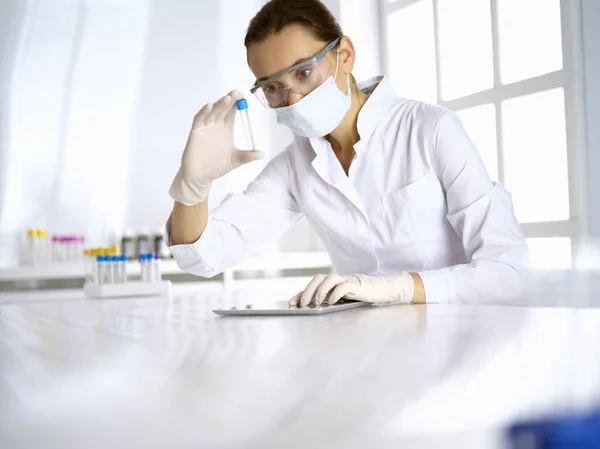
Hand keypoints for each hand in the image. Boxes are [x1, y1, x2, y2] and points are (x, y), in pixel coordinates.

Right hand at [169, 90, 263, 204]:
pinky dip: (204, 113)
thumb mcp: (236, 160)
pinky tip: (209, 106)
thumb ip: (248, 156)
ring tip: (227, 98)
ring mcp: (205, 128)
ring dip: (219, 105)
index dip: (237, 104)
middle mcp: (216, 125)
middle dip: (230, 101)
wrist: (200, 177)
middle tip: (237, 93)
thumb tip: (262, 154)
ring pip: (212, 112)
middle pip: (223, 109)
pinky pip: (199, 120)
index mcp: (226, 129)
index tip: (244, 97)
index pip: (232, 112)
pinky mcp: (195, 132)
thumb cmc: (216, 167)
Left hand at [289, 272, 414, 305]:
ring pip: (329, 278)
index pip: (312, 285)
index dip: (301, 293)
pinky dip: (336, 293)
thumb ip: (326, 302)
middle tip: (303, 304)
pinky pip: (343, 285)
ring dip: (320, 290)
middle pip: (318, 278)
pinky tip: (332, 301)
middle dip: (308, 290)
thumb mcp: (339, 300)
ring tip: (316, 302)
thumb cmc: (357, 296)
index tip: (291, 303)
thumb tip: (310, 311)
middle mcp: (336, 279)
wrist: (378, 290)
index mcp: (330, 283)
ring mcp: (345, 280)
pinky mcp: (355, 285)